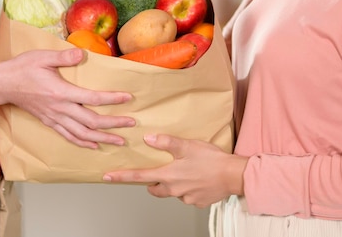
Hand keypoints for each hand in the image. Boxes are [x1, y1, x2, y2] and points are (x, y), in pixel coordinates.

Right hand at [0, 48, 134, 148]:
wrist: (3, 84)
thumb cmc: (23, 68)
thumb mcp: (42, 57)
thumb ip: (63, 57)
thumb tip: (82, 54)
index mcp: (61, 93)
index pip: (92, 99)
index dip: (112, 99)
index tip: (128, 98)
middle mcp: (60, 109)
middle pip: (91, 122)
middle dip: (113, 124)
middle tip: (131, 124)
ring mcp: (54, 118)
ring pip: (82, 134)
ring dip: (102, 138)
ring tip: (119, 141)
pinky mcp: (49, 122)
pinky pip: (69, 136)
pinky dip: (83, 142)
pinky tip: (94, 145)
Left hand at [103, 134, 247, 207]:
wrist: (234, 176)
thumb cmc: (212, 160)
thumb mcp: (187, 145)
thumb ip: (167, 142)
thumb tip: (148, 139)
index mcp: (169, 175)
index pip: (139, 176)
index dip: (121, 176)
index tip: (107, 177)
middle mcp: (174, 189)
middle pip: (155, 188)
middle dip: (153, 182)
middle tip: (160, 171)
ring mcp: (186, 197)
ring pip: (172, 191)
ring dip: (174, 183)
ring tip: (187, 170)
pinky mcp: (197, 202)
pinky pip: (187, 195)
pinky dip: (189, 187)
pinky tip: (198, 177)